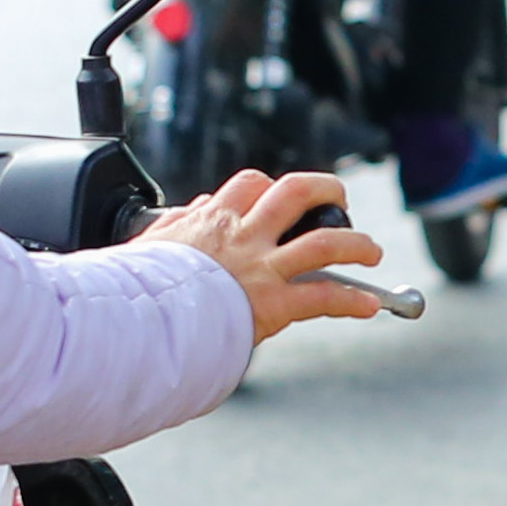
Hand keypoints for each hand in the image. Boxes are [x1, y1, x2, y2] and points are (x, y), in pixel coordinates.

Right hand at [135, 169, 387, 343]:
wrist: (136, 320)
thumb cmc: (136, 289)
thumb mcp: (149, 244)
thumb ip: (177, 225)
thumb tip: (195, 209)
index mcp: (212, 221)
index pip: (251, 185)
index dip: (271, 188)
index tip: (280, 199)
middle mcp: (243, 237)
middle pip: (297, 193)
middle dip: (327, 191)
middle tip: (340, 200)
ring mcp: (261, 269)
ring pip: (325, 242)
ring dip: (356, 245)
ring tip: (371, 252)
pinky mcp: (272, 304)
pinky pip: (324, 297)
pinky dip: (353, 300)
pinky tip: (369, 305)